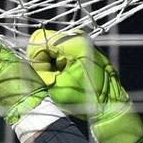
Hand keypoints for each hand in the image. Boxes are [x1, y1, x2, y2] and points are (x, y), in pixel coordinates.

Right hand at [26, 29, 142, 142]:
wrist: (112, 105)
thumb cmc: (86, 99)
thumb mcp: (56, 87)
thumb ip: (40, 72)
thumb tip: (30, 66)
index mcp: (72, 42)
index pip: (38, 40)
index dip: (36, 59)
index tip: (45, 75)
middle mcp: (78, 37)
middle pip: (46, 43)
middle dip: (45, 62)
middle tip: (54, 79)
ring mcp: (83, 42)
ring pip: (54, 48)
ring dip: (53, 64)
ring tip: (64, 80)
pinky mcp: (86, 49)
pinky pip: (64, 52)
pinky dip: (62, 65)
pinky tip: (70, 77)